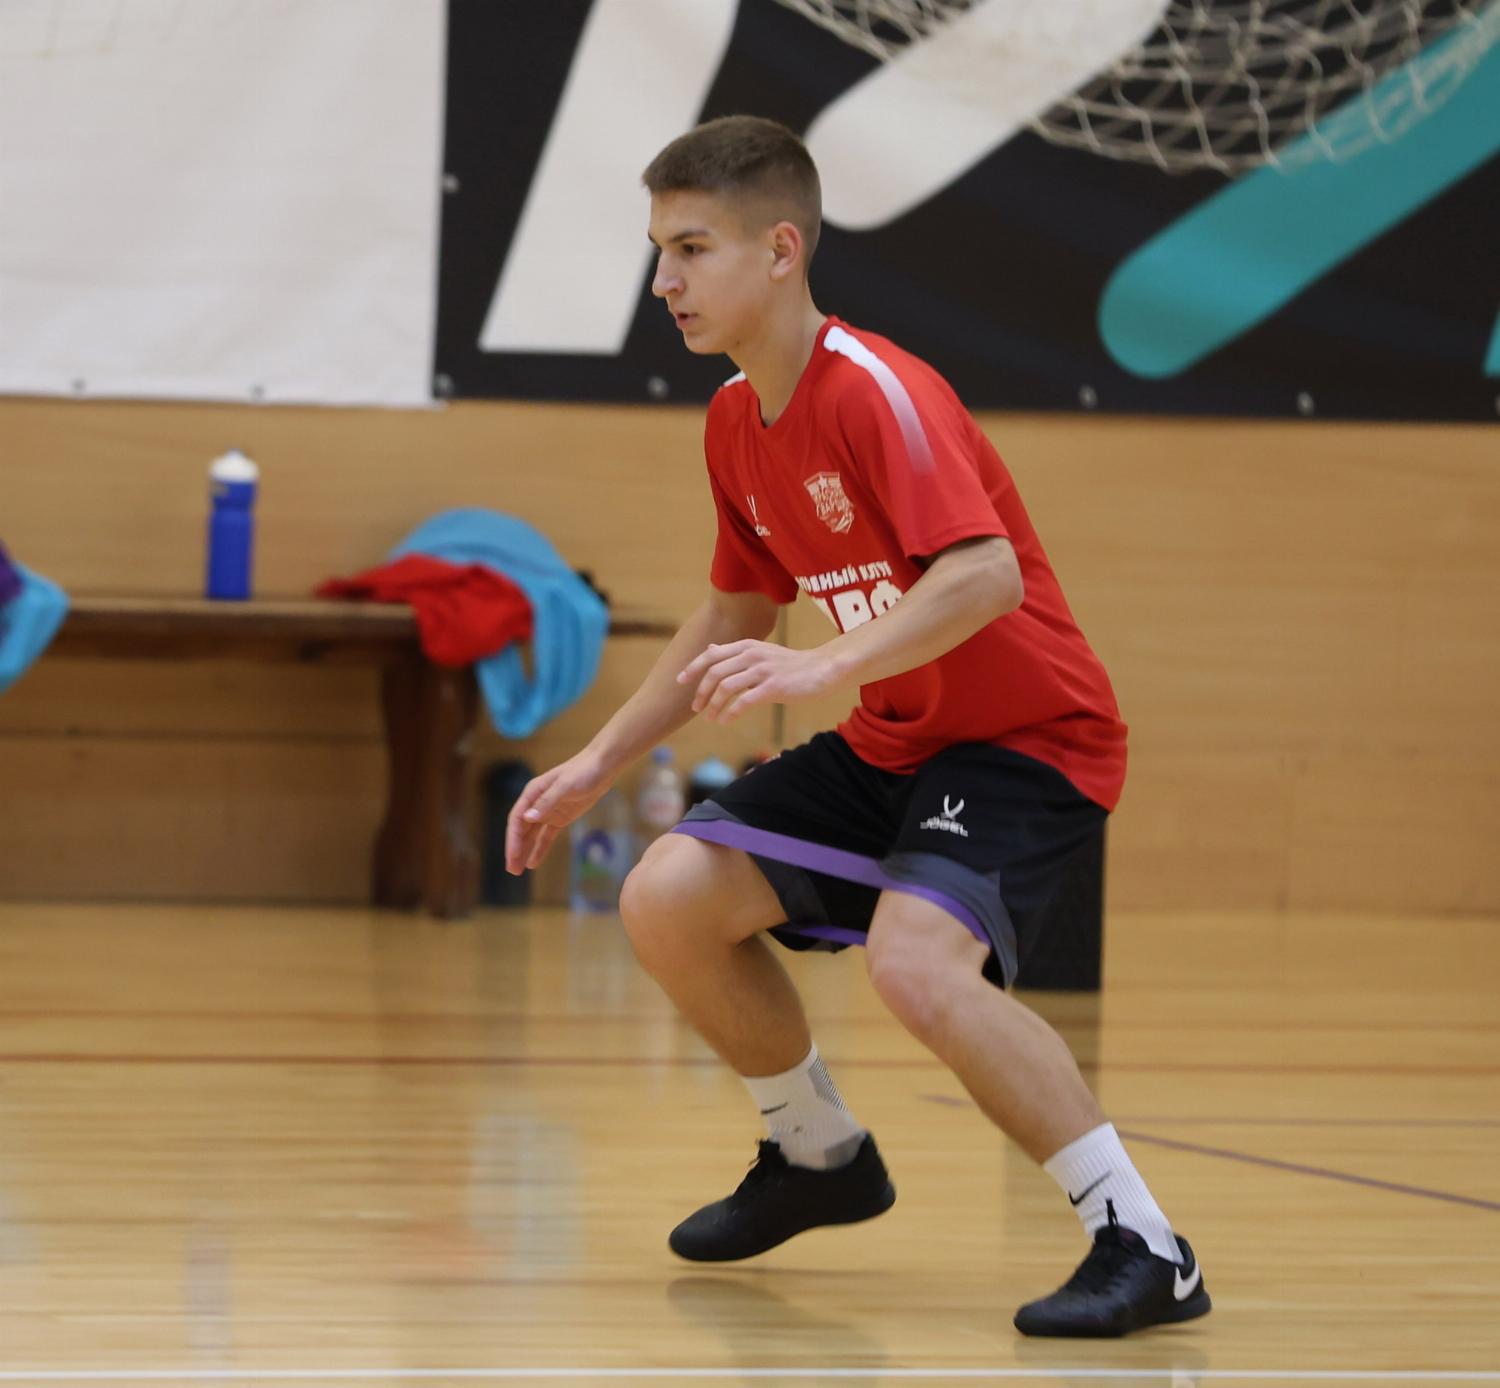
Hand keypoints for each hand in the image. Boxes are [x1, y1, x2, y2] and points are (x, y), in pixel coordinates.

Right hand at [505, 749, 613, 873]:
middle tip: (512, 870)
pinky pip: (546, 836)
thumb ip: (547, 802)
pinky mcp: (560, 818)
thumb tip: (527, 818)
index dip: (513, 839)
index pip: (517, 820)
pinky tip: (533, 863)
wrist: (602, 768)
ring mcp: (548, 812)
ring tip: (518, 871)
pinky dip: (540, 849)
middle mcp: (536, 803)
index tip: (513, 856)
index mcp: (532, 793)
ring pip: (532, 836)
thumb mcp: (565, 786)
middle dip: (516, 850)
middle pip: (522, 830)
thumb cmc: (582, 771)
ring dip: (525, 852)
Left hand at [677, 640, 836, 724]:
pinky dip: (730, 713)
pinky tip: (726, 721)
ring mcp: (763, 670)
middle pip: (715, 673)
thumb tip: (710, 651)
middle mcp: (752, 654)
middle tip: (697, 708)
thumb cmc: (790, 665)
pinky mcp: (774, 687)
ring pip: (726, 688)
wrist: (822, 669)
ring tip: (711, 718)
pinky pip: (744, 701)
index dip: (693, 668)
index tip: (680, 682)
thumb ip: (735, 653)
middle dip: (701, 692)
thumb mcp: (760, 652)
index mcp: (746, 646)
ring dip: (714, 706)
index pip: (711, 655)